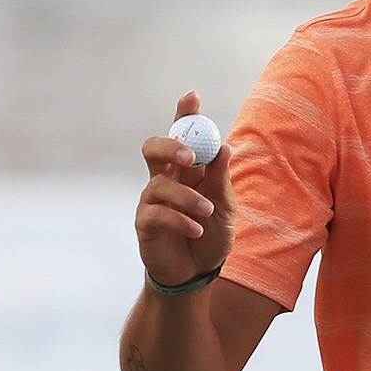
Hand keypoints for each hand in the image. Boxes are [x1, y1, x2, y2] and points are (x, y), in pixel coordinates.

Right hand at [137, 92, 235, 287]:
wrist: (197, 272)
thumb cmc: (211, 235)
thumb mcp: (225, 208)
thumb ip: (221, 180)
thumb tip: (225, 147)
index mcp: (187, 169)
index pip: (182, 135)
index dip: (184, 114)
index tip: (192, 97)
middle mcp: (165, 178)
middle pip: (153, 148)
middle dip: (170, 146)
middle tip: (190, 156)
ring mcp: (152, 200)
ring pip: (159, 184)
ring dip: (187, 196)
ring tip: (208, 210)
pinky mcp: (145, 223)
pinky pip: (157, 213)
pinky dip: (180, 219)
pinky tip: (197, 229)